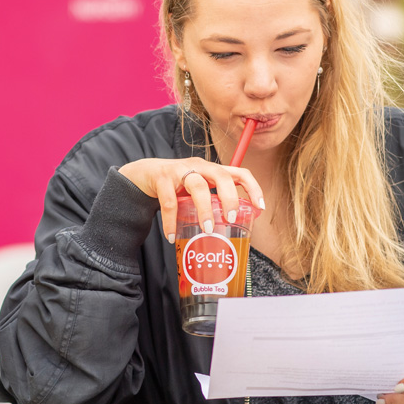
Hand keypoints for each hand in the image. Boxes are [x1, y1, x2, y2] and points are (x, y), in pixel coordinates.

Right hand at [118, 158, 264, 242]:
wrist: (143, 174)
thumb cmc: (176, 186)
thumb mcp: (197, 191)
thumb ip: (211, 203)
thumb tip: (230, 230)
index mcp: (212, 170)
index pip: (240, 173)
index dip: (253, 188)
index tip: (260, 208)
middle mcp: (199, 166)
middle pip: (221, 176)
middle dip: (230, 198)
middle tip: (230, 219)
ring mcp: (179, 170)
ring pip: (198, 186)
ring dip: (205, 210)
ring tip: (207, 230)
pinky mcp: (162, 178)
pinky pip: (169, 202)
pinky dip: (171, 222)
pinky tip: (172, 236)